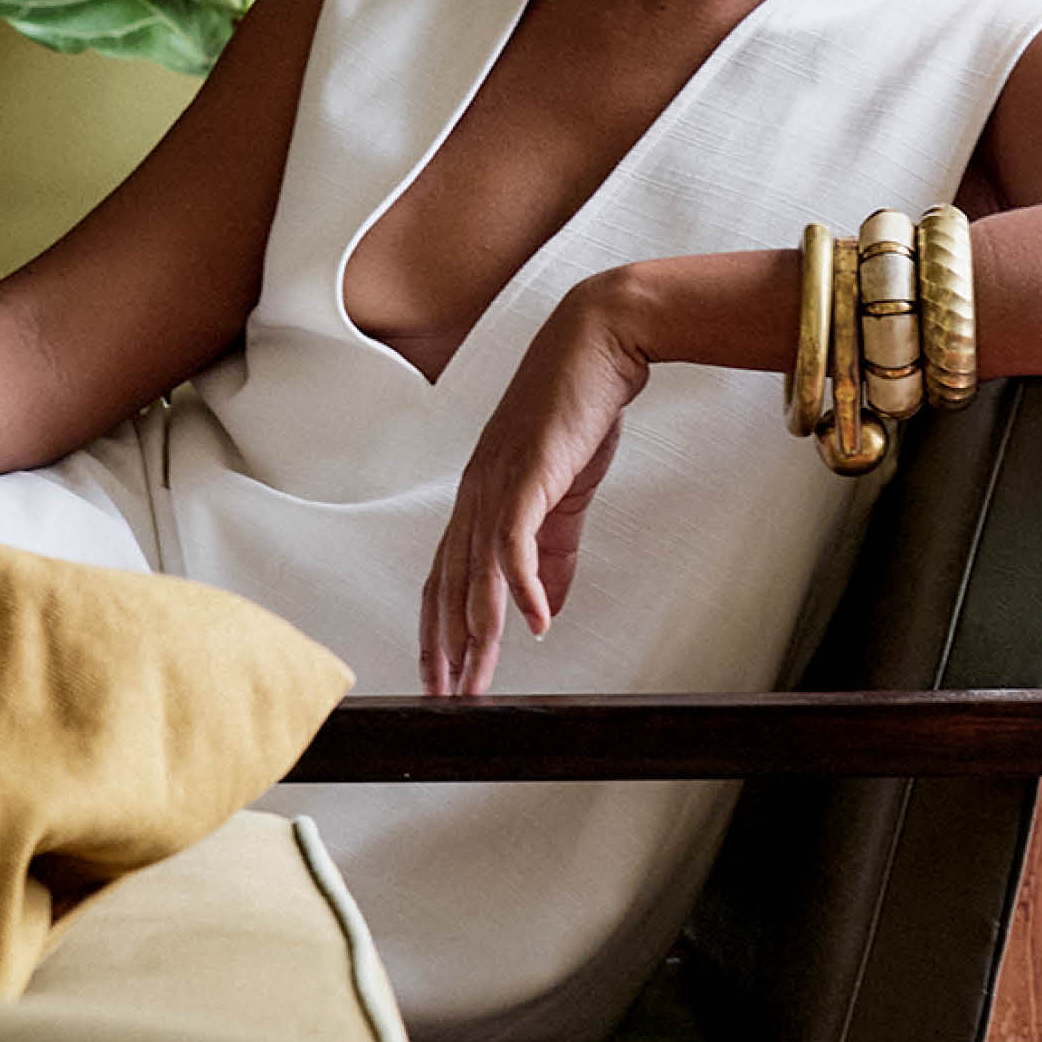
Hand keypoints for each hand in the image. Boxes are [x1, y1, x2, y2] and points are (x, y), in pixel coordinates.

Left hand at [420, 277, 650, 698]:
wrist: (600, 343)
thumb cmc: (578, 411)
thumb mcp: (565, 494)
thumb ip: (553, 553)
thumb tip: (543, 612)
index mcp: (480, 499)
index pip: (447, 578)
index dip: (440, 632)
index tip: (443, 678)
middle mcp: (476, 494)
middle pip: (450, 585)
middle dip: (446, 647)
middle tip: (447, 699)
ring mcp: (497, 482)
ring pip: (476, 571)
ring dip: (477, 631)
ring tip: (479, 678)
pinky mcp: (528, 470)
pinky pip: (517, 539)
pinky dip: (524, 585)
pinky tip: (535, 623)